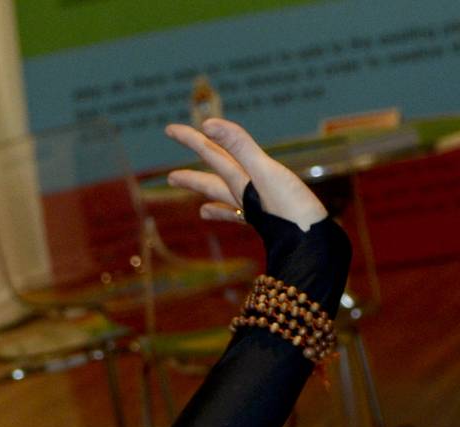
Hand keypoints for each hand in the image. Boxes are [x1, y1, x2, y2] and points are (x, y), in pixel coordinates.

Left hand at [164, 118, 326, 232]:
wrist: (311, 245)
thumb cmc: (289, 207)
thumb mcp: (264, 171)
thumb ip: (238, 146)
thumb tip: (207, 126)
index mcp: (240, 180)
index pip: (211, 154)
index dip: (192, 139)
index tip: (170, 130)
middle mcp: (243, 195)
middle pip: (212, 182)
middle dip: (192, 178)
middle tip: (170, 179)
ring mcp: (255, 209)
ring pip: (227, 199)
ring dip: (211, 197)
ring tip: (200, 208)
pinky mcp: (269, 220)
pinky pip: (243, 215)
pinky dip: (231, 213)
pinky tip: (228, 216)